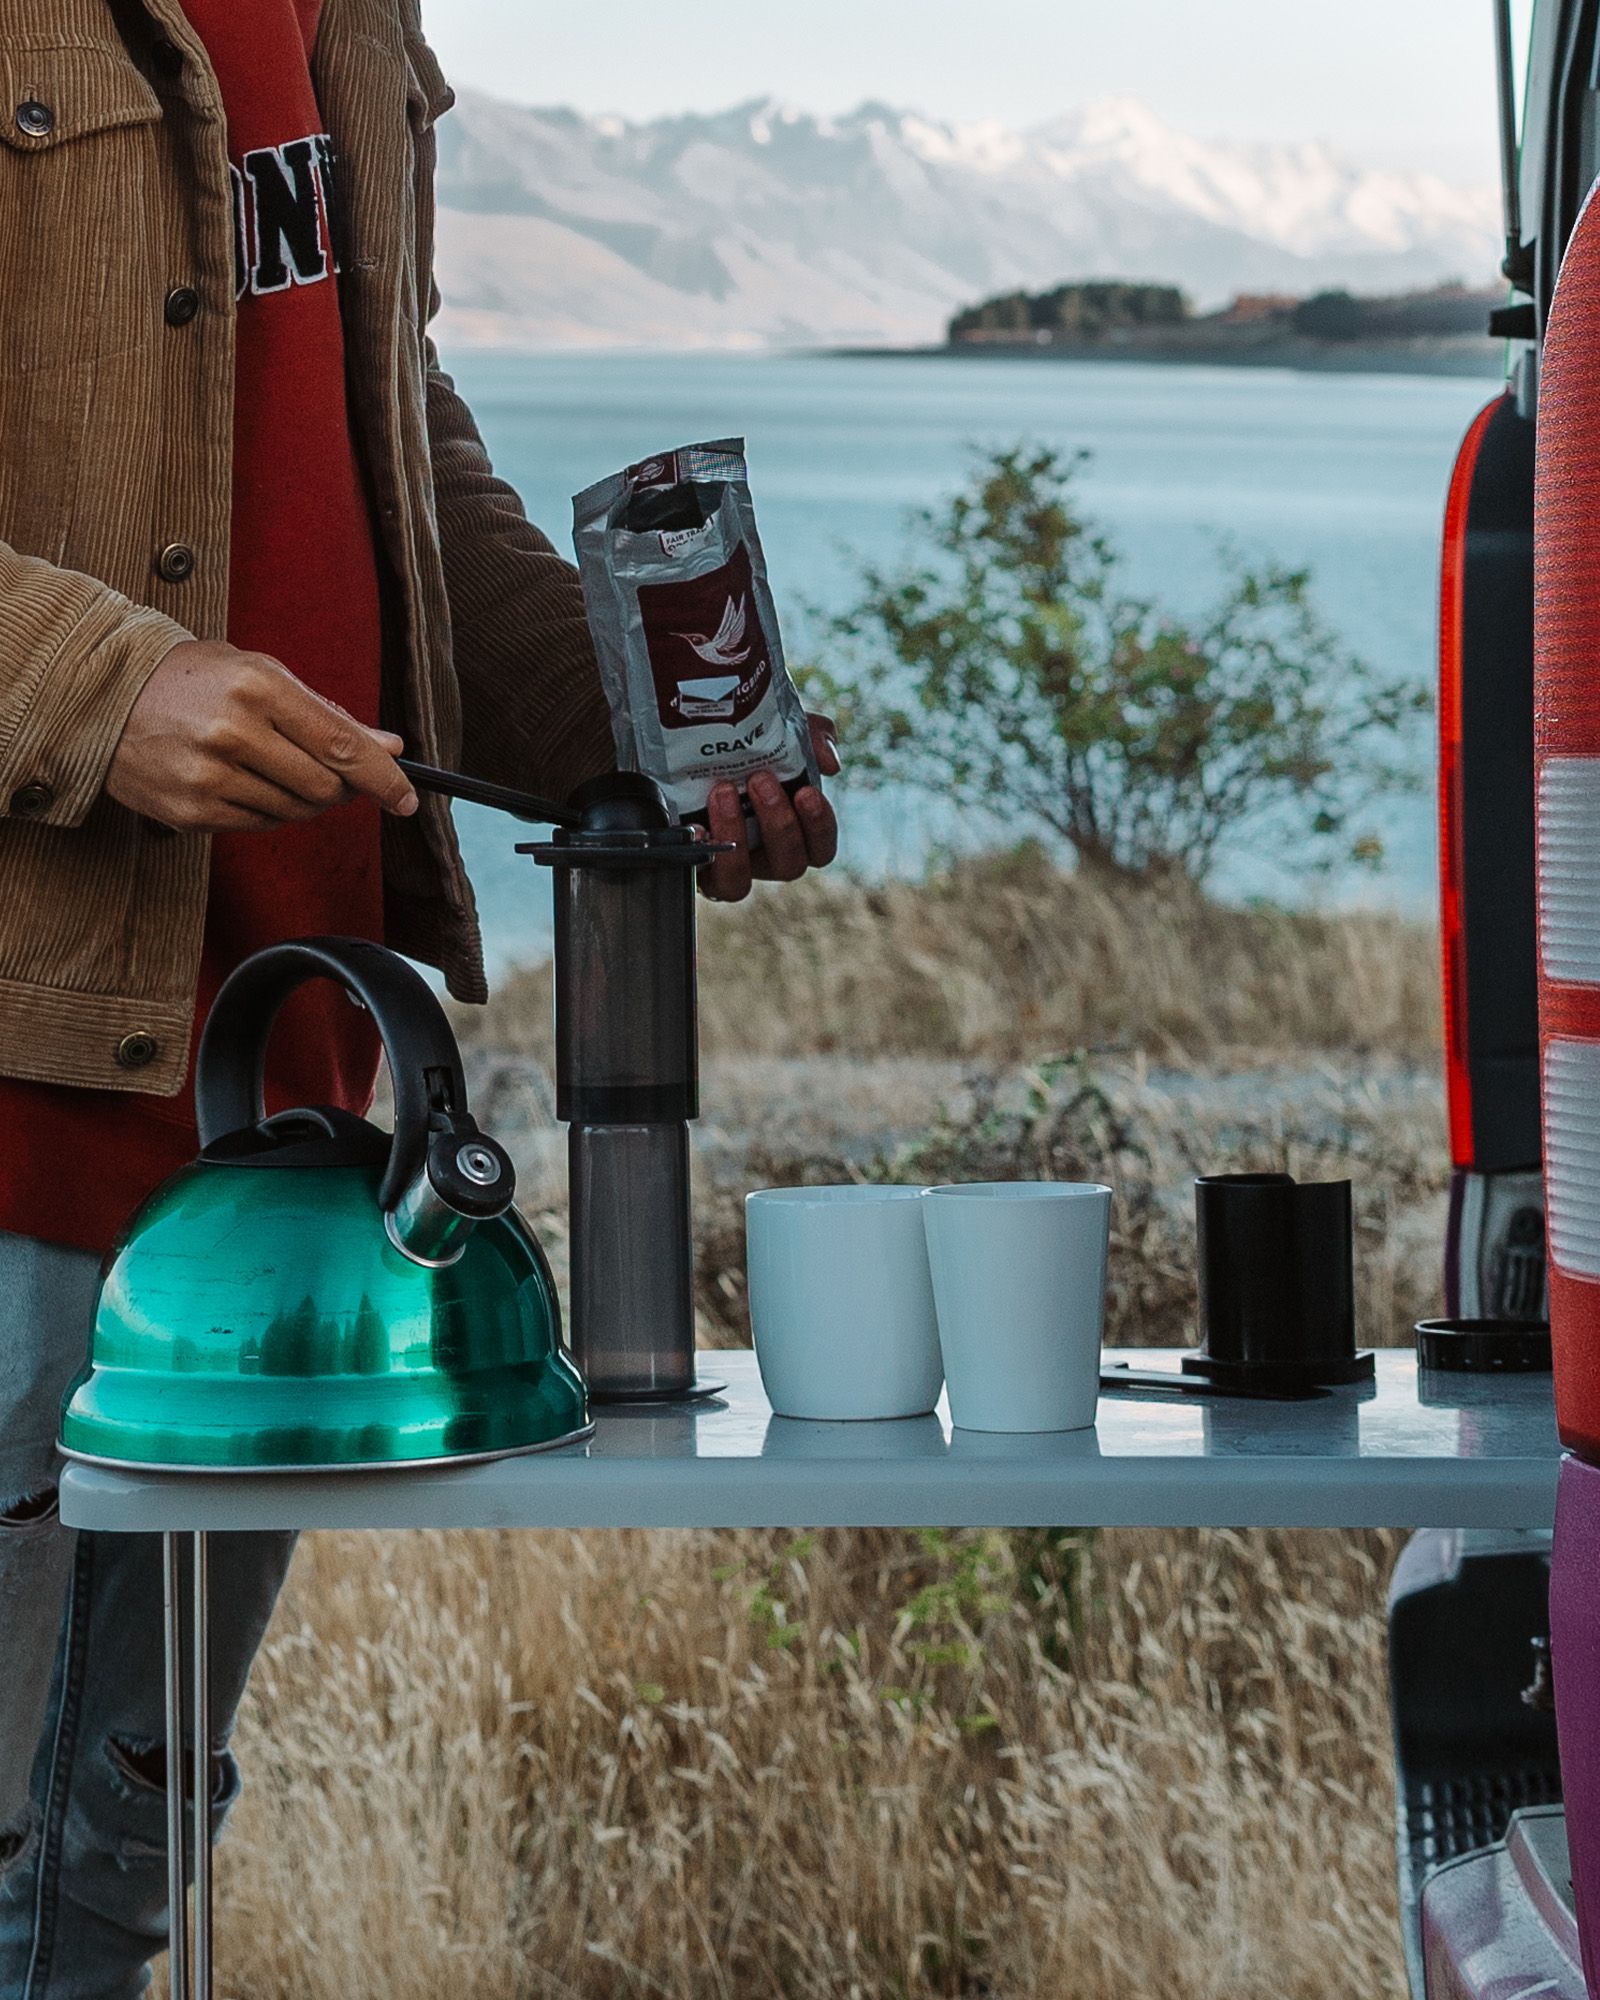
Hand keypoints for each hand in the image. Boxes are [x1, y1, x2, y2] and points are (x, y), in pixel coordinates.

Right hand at [106, 640, 418, 832]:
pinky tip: (243, 782)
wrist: (105, 696)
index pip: (341, 746)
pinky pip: (259, 826)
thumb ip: (327, 713)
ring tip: (271, 767)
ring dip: (302, 799)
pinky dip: (267, 811)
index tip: (407, 799)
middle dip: (340, 788)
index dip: (383, 779)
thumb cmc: (193, 679)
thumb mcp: (261, 673)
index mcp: (258, 688)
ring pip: (295, 812)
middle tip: (331, 774)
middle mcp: (233, 732)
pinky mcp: (191, 812)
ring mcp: (208, 776)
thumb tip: (388, 748)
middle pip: (325, 787)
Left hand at [700, 713, 839, 902]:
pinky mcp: (691, 864)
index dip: (819, 828)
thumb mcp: (779, 729)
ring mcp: (725, 865)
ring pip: (739, 882)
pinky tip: (695, 826)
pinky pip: (696, 875)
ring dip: (736, 837)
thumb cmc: (740, 743)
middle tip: (760, 780)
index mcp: (791, 830)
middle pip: (788, 865)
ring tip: (724, 793)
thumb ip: (812, 738)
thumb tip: (830, 763)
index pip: (820, 849)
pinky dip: (697, 851)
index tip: (807, 792)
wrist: (682, 743)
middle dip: (778, 824)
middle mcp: (762, 855)